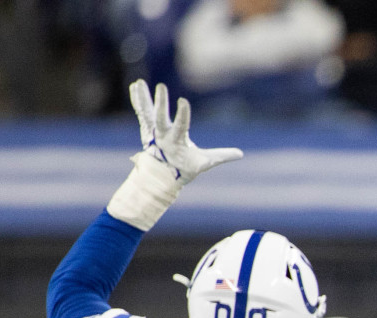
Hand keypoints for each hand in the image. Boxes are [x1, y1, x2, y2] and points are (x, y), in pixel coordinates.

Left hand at [128, 79, 242, 184]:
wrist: (161, 176)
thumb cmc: (185, 168)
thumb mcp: (204, 163)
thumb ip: (221, 156)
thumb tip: (241, 154)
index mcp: (177, 143)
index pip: (181, 126)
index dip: (183, 114)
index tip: (183, 100)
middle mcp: (162, 136)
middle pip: (160, 118)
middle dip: (161, 103)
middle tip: (161, 86)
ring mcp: (153, 132)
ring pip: (148, 113)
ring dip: (144, 98)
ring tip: (140, 82)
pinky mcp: (147, 128)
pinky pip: (142, 112)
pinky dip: (138, 99)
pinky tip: (136, 85)